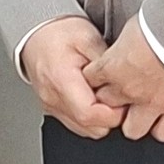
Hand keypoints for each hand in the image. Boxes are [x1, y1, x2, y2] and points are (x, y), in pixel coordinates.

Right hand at [20, 15, 124, 138]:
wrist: (37, 33)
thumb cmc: (59, 33)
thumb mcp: (89, 38)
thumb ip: (107, 64)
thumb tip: (126, 83)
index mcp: (61, 79)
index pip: (89, 114)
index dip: (113, 113)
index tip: (124, 101)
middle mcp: (53, 98)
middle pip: (90, 128)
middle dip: (111, 118)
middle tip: (120, 97)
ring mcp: (51, 106)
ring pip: (85, 130)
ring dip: (101, 119)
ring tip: (106, 96)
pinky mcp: (53, 109)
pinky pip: (77, 124)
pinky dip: (90, 117)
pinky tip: (95, 99)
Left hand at [84, 19, 163, 142]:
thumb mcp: (133, 27)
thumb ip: (124, 44)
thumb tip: (127, 45)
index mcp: (113, 66)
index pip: (91, 81)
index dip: (96, 80)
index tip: (102, 79)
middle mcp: (128, 89)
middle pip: (106, 107)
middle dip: (111, 102)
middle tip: (121, 96)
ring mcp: (152, 103)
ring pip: (131, 129)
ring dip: (135, 122)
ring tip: (142, 112)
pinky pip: (163, 133)